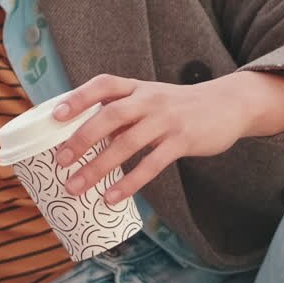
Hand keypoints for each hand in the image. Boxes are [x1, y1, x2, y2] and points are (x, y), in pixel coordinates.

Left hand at [52, 73, 250, 202]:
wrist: (228, 105)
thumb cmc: (178, 106)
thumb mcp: (150, 99)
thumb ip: (121, 113)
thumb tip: (83, 137)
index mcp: (136, 88)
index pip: (102, 85)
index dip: (78, 98)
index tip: (55, 116)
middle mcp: (149, 100)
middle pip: (110, 116)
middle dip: (81, 139)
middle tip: (60, 162)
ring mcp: (166, 120)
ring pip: (127, 144)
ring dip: (98, 167)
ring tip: (76, 187)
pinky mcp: (182, 141)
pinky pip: (151, 164)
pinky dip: (129, 183)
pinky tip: (111, 198)